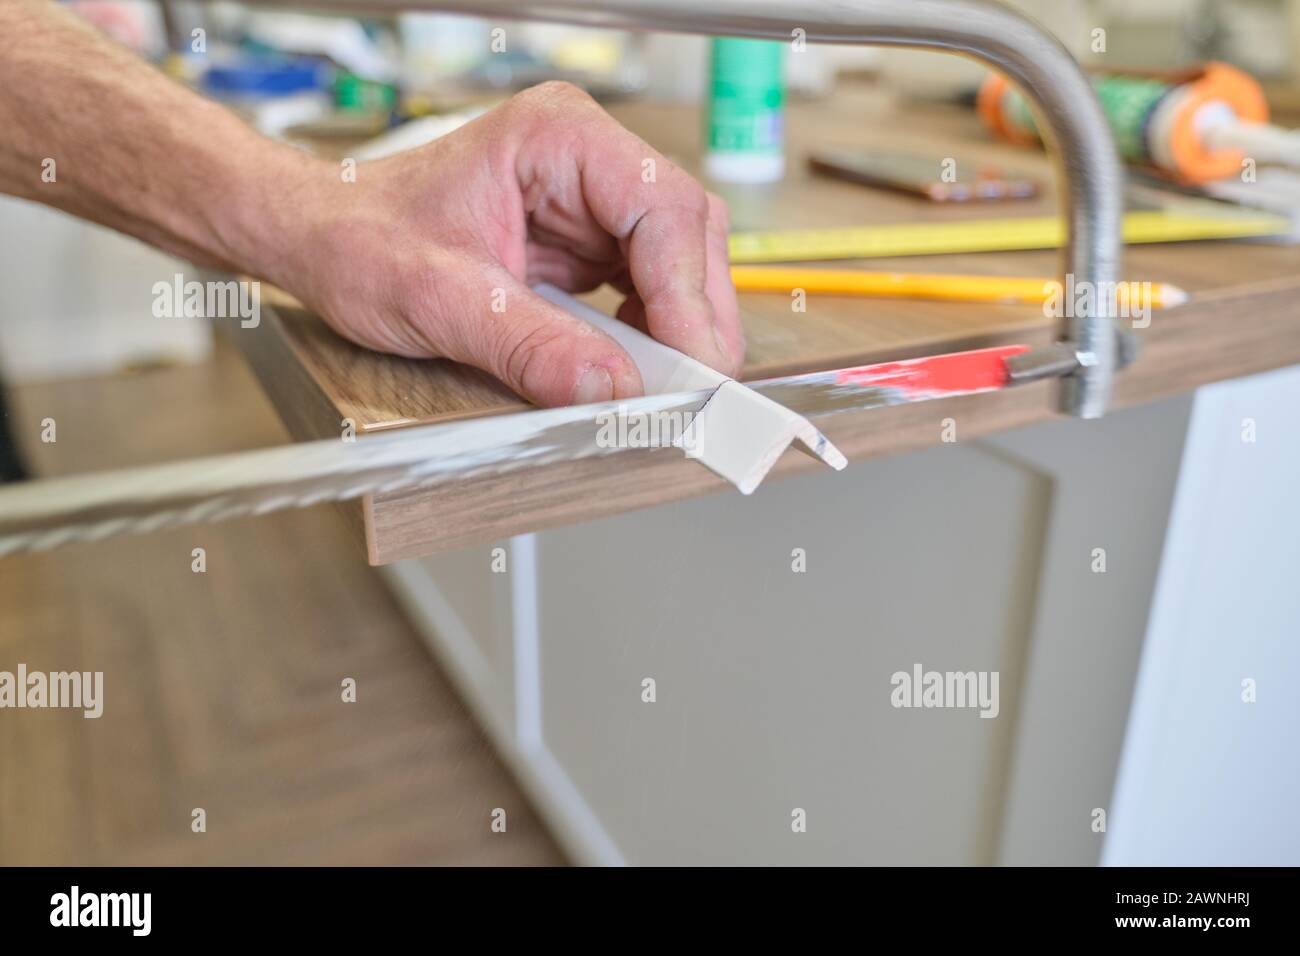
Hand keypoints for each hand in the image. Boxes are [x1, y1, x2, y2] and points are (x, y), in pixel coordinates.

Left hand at [278, 82, 744, 406]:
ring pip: (679, 261)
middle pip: (686, 233)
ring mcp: (590, 198)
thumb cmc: (360, 236)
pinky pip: (648, 285)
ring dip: (681, 327)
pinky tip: (637, 366)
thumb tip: (611, 389)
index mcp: (558, 137)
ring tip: (665, 386)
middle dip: (695, 316)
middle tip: (692, 391)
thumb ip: (529, 346)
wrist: (321, 237)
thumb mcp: (438, 299)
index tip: (691, 366)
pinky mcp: (585, 239)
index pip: (661, 209)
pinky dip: (653, 332)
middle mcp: (585, 157)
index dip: (688, 295)